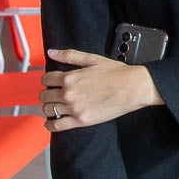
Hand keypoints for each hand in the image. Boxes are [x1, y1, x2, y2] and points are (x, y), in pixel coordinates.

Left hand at [40, 49, 161, 130]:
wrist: (134, 88)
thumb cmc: (117, 73)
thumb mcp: (93, 59)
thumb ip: (70, 55)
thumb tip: (51, 52)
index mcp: (70, 77)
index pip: (46, 79)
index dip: (49, 79)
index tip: (53, 82)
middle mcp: (69, 93)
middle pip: (44, 95)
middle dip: (48, 93)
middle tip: (56, 93)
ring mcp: (74, 108)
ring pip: (48, 110)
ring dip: (49, 107)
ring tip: (57, 105)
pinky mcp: (81, 121)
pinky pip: (57, 126)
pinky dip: (51, 124)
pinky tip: (53, 121)